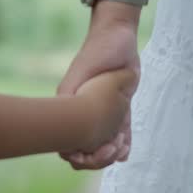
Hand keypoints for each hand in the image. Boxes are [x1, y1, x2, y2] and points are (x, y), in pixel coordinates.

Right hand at [57, 3, 141, 168]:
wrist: (117, 36)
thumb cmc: (98, 50)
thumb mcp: (83, 71)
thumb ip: (73, 92)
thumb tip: (66, 118)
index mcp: (72, 104)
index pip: (67, 140)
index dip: (78, 153)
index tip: (92, 151)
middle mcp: (85, 110)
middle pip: (85, 147)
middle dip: (97, 157)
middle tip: (111, 150)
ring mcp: (102, 110)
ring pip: (102, 142)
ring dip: (111, 152)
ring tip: (120, 149)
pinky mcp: (119, 107)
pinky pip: (120, 130)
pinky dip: (123, 143)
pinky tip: (126, 153)